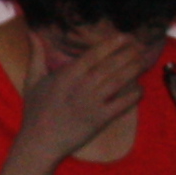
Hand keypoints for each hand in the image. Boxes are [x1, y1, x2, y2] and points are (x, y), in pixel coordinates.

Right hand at [13, 34, 152, 170]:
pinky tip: (141, 89)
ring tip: (143, 61)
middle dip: (127, 54)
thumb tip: (32, 32)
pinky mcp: (100, 120)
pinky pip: (121, 105)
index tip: (123, 37)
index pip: (93, 55)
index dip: (110, 44)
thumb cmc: (35, 111)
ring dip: (132, 70)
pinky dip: (133, 97)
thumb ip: (36, 55)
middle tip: (140, 46)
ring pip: (118, 82)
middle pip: (110, 66)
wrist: (40, 143)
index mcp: (67, 75)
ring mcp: (93, 103)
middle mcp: (82, 86)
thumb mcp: (32, 80)